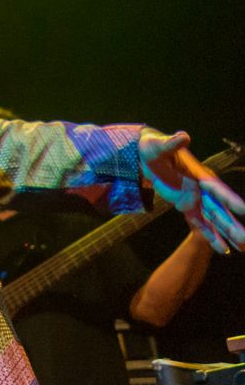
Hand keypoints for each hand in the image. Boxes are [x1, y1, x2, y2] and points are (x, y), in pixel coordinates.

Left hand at [141, 129, 244, 253]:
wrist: (149, 154)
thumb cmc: (155, 147)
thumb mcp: (160, 145)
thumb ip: (172, 143)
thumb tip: (183, 136)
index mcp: (199, 175)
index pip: (217, 189)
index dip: (230, 199)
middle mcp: (202, 189)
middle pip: (220, 209)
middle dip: (232, 224)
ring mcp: (196, 199)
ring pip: (214, 220)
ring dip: (226, 234)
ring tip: (241, 248)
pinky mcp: (187, 206)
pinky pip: (200, 223)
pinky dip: (211, 235)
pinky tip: (222, 249)